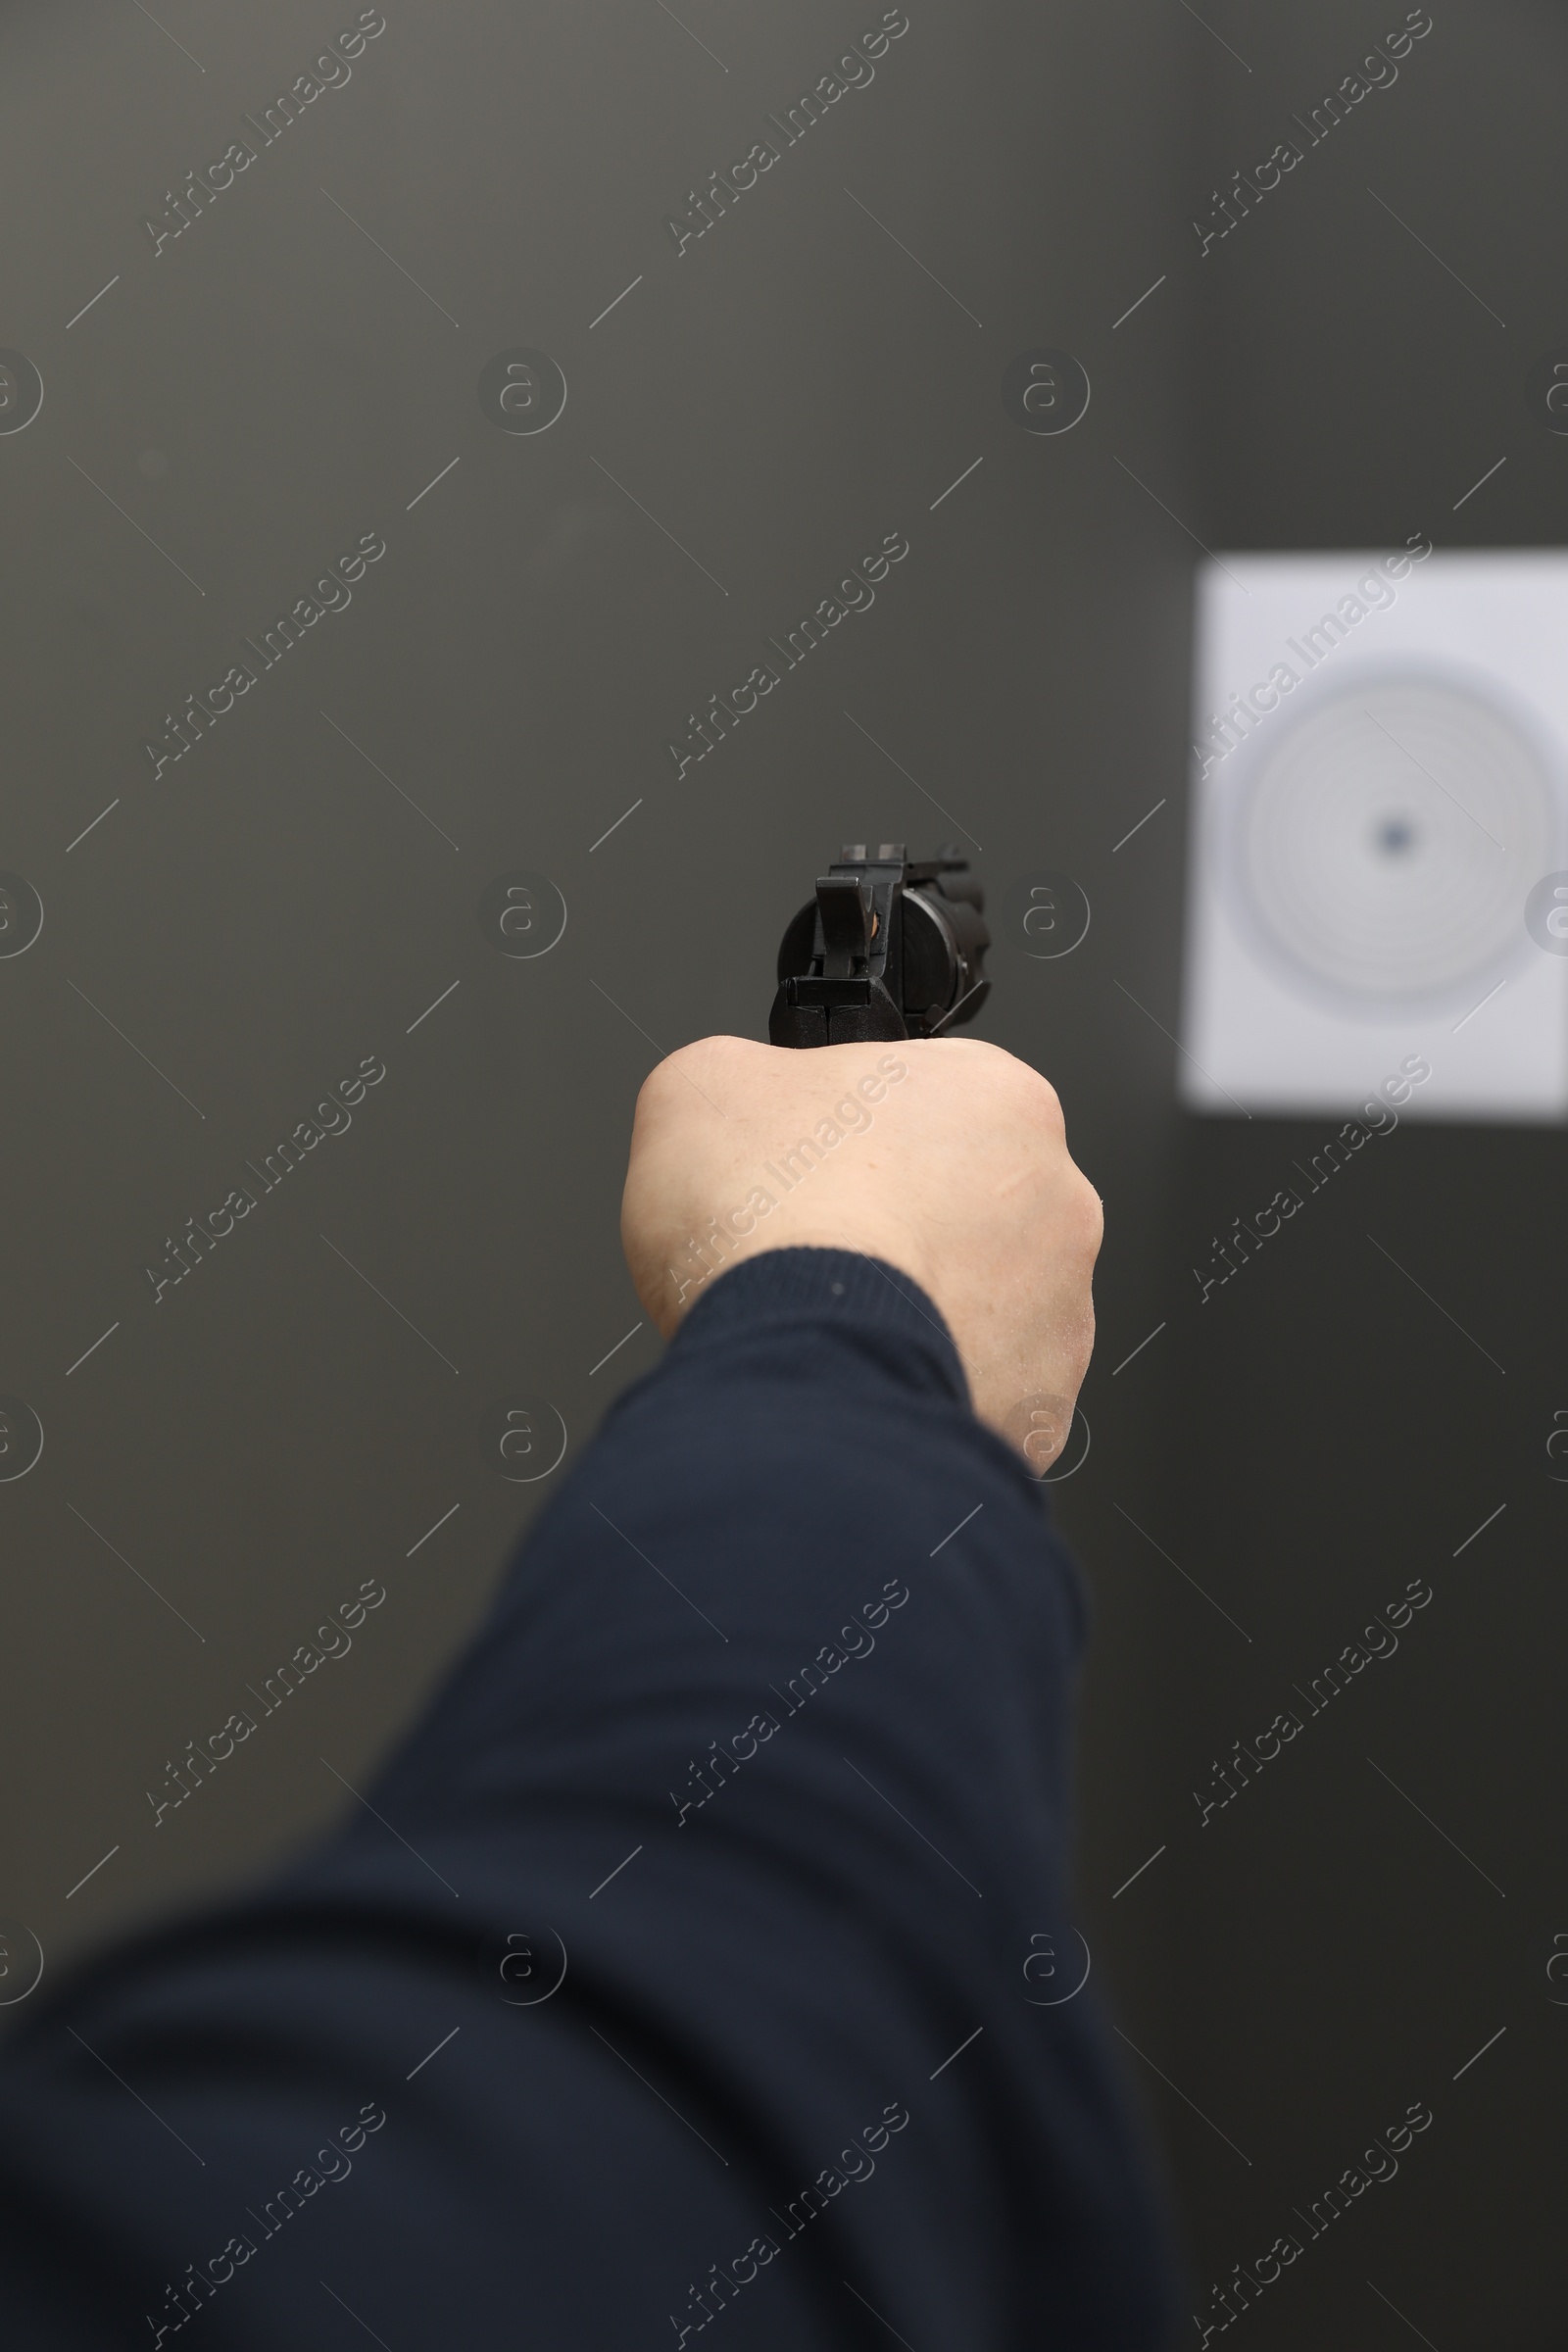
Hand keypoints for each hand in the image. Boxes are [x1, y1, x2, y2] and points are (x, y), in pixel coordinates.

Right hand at [620, 1036, 1101, 1471]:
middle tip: (822, 1247)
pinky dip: (929, 1386)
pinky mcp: (1041, 1400)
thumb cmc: (772, 1226)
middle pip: (968, 1204)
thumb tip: (741, 1105)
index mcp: (997, 1096)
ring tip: (837, 1323)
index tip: (816, 1164)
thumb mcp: (702, 1085)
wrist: (797, 1364)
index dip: (857, 1134)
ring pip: (985, 1303)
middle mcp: (1055, 1197)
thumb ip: (746, 1078)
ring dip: (921, 1309)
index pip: (932, 1101)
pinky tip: (864, 1377)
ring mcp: (1059, 1307)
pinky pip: (985, 1387)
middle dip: (900, 1225)